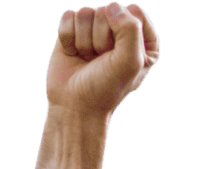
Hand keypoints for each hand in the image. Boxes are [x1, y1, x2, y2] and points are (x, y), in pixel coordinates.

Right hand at [45, 3, 159, 117]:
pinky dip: (68, 38)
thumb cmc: (106, 88)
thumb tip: (111, 7)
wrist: (76, 107)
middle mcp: (121, 32)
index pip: (133, 12)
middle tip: (100, 62)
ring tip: (88, 60)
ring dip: (84, 41)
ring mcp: (96, 29)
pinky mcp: (74, 29)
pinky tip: (74, 54)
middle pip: (108, 10)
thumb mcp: (129, 62)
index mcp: (144, 41)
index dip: (123, 33)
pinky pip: (68, 16)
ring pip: (86, 13)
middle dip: (101, 39)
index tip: (119, 58)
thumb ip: (130, 29)